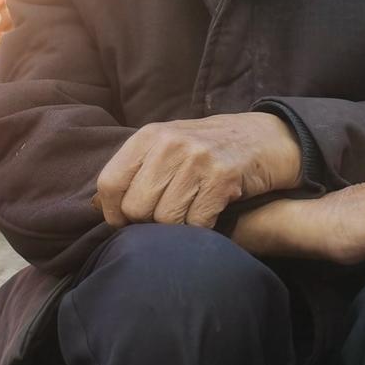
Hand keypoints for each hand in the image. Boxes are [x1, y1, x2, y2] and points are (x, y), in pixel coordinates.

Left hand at [95, 112, 302, 228]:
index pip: (110, 183)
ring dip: (176, 228)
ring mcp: (197, 159)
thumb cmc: (208, 150)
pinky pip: (196, 223)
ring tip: (189, 214)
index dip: (113, 212)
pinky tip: (209, 215)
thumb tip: (100, 207)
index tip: (125, 223)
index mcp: (148, 135)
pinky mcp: (222, 177)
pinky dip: (200, 228)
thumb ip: (137, 170)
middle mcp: (169, 144)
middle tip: (166, 219)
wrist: (263, 139)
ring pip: (165, 219)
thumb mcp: (167, 147)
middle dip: (147, 223)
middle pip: (136, 208)